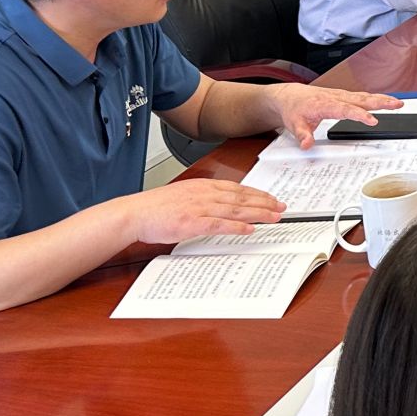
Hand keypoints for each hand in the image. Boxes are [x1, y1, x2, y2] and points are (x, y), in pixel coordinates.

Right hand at [128, 178, 286, 244]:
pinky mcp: (191, 222)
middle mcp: (204, 194)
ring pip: (235, 210)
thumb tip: (223, 206)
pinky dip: (236, 227)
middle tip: (282, 207)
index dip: (258, 193)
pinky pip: (219, 225)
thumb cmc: (156, 208)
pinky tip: (250, 230)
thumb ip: (205, 199)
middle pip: (241, 198)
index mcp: (203, 186)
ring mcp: (199, 208)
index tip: (272, 198)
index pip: (237, 188)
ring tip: (274, 217)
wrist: (135, 213)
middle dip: (264, 202)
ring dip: (258, 213)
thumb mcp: (185, 196)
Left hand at [271, 84, 406, 148]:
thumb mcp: (294, 124)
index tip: (372, 120)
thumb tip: (307, 144)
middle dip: (380, 102)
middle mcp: (336, 97)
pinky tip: (385, 101)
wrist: (290, 96)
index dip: (360, 115)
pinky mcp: (344, 96)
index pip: (346, 110)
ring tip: (398, 103)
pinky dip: (376, 98)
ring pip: (364, 96)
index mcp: (325, 104)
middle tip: (396, 105)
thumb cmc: (294, 108)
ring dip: (382, 99)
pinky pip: (362, 96)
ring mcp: (341, 96)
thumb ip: (302, 135)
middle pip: (361, 99)